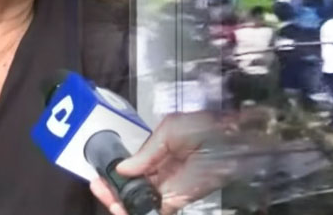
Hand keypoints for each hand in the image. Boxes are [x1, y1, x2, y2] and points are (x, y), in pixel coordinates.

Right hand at [90, 112, 235, 214]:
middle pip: (130, 190)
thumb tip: (124, 168)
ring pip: (139, 203)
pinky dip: (138, 210)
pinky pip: (155, 211)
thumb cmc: (209, 125)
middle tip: (101, 190)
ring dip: (121, 204)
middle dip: (112, 192)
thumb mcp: (169, 130)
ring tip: (110, 200)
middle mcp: (162, 173)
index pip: (129, 171)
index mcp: (157, 155)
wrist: (232, 137)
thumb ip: (145, 152)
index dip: (113, 175)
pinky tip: (125, 208)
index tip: (100, 177)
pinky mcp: (178, 201)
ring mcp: (169, 189)